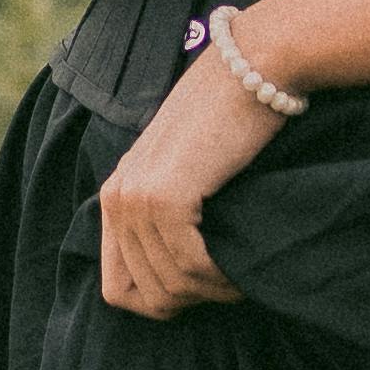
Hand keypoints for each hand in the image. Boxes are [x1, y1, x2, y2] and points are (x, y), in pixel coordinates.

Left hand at [93, 44, 286, 318]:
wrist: (254, 67)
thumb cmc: (234, 118)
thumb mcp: (187, 169)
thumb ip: (171, 211)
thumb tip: (181, 283)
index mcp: (116, 193)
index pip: (117, 288)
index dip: (161, 301)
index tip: (201, 287)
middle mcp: (117, 196)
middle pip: (145, 295)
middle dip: (192, 301)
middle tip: (229, 286)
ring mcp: (138, 197)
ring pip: (171, 286)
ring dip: (212, 293)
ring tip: (241, 280)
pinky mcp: (167, 197)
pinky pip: (191, 266)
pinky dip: (221, 279)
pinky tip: (241, 271)